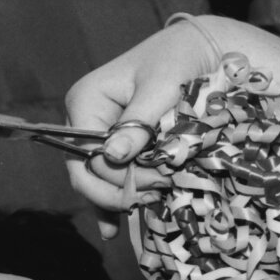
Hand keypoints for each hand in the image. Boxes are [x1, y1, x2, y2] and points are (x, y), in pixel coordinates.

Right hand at [64, 19, 218, 237]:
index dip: (116, 175)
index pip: (86, 153)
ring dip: (119, 197)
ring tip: (148, 205)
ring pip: (93, 179)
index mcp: (86, 100)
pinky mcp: (112, 145)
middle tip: (157, 194)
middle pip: (84, 170)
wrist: (197, 50)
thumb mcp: (162, 86)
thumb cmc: (179, 61)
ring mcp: (95, 134)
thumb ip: (138, 122)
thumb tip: (113, 156)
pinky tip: (112, 229)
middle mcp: (82, 119)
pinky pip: (103, 179)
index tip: (157, 182)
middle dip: (118, 189)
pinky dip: (109, 202)